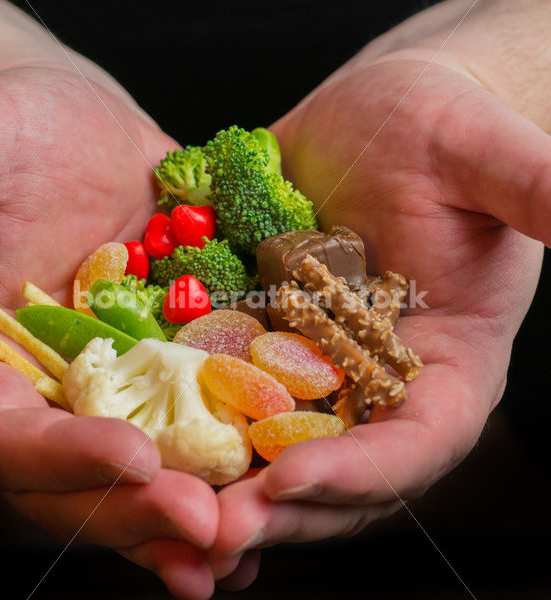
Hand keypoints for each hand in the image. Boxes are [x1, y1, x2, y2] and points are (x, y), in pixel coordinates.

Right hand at [0, 61, 216, 599]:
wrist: (78, 130)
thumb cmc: (13, 128)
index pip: (5, 431)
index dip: (64, 455)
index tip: (135, 460)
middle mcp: (50, 387)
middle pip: (81, 474)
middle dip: (141, 508)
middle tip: (206, 531)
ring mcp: (119, 379)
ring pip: (148, 462)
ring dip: (190, 510)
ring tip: (241, 548)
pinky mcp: (175, 359)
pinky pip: (202, 417)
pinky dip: (231, 458)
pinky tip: (272, 491)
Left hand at [210, 56, 549, 583]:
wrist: (374, 122)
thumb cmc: (438, 130)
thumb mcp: (481, 154)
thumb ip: (532, 189)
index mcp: (446, 365)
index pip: (417, 441)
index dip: (363, 472)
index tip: (292, 479)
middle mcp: (377, 384)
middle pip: (337, 470)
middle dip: (279, 508)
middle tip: (210, 530)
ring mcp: (314, 370)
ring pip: (275, 452)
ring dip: (226, 491)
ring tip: (168, 518)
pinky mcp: (261, 342)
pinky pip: (226, 402)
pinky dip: (194, 436)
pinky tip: (152, 458)